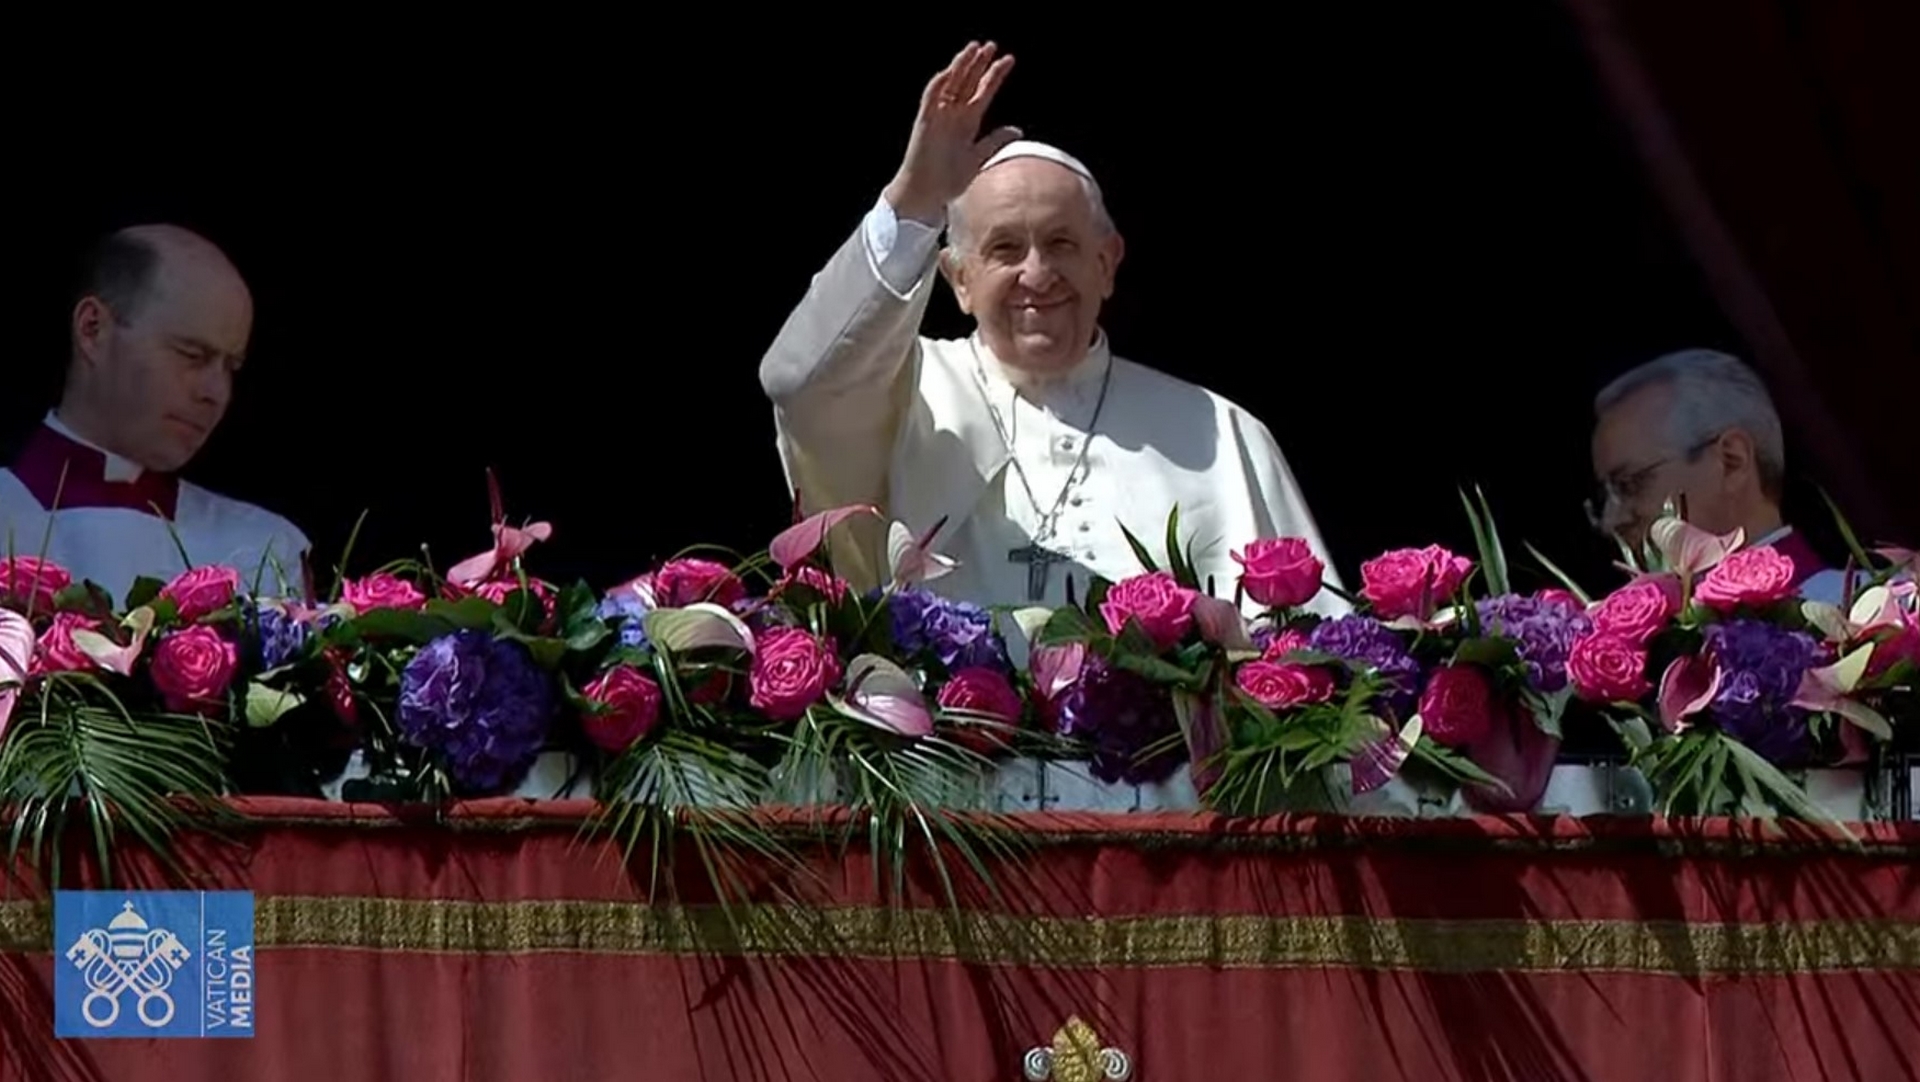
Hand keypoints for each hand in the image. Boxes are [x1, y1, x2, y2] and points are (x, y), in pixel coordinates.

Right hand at [884, 41, 1020, 223]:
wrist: (926, 194)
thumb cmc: (949, 179)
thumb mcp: (978, 157)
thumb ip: (995, 141)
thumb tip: (1017, 129)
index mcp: (968, 122)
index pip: (983, 92)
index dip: (994, 75)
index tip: (1009, 59)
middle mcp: (953, 115)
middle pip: (967, 83)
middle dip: (979, 64)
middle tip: (991, 45)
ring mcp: (938, 117)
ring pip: (950, 84)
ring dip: (961, 66)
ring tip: (973, 48)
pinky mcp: (924, 122)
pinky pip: (931, 98)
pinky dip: (939, 84)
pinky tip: (951, 71)